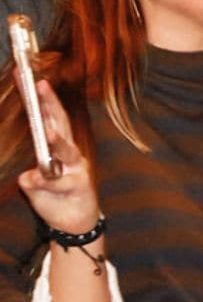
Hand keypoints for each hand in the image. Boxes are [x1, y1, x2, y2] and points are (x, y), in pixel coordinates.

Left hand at [17, 80, 99, 235]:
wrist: (74, 224)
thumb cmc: (56, 197)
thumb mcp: (37, 184)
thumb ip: (31, 177)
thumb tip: (26, 176)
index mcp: (58, 146)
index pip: (46, 116)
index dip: (38, 98)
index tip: (25, 78)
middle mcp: (69, 151)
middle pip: (60, 122)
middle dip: (50, 104)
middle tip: (40, 85)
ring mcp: (76, 166)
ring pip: (66, 149)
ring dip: (58, 140)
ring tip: (48, 131)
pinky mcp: (78, 184)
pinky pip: (60, 181)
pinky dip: (47, 181)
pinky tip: (32, 179)